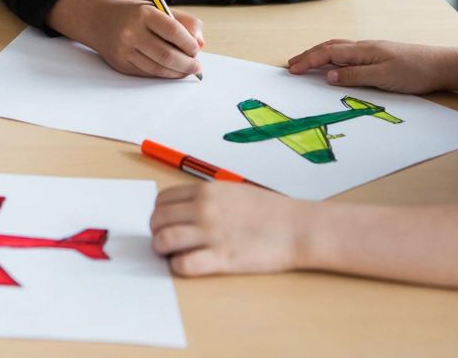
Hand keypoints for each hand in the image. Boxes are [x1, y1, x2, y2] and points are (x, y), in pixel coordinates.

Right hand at [77, 0, 203, 78]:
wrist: (99, 20)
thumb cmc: (135, 15)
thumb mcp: (158, 9)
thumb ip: (184, 22)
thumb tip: (200, 44)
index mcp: (144, 14)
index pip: (174, 31)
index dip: (190, 44)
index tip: (196, 49)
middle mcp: (131, 32)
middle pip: (167, 55)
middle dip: (187, 64)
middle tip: (196, 67)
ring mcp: (124, 49)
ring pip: (158, 68)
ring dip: (177, 72)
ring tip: (186, 70)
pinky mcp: (120, 63)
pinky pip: (147, 73)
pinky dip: (162, 74)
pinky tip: (170, 71)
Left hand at [151, 182, 307, 276]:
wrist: (299, 228)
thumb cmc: (270, 211)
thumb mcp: (232, 192)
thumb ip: (205, 199)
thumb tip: (180, 210)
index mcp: (205, 191)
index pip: (162, 201)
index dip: (160, 213)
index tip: (167, 223)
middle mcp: (203, 210)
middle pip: (157, 220)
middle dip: (157, 231)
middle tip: (166, 241)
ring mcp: (211, 234)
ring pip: (163, 240)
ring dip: (161, 249)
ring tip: (171, 254)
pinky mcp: (221, 258)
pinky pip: (183, 264)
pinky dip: (178, 267)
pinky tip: (188, 265)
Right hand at [287, 39, 457, 93]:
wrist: (440, 65)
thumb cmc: (414, 71)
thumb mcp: (383, 77)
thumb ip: (354, 76)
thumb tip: (327, 75)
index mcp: (362, 51)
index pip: (327, 54)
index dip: (307, 61)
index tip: (292, 70)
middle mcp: (363, 47)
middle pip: (328, 47)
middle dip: (308, 55)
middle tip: (291, 64)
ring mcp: (370, 50)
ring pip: (337, 48)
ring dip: (318, 53)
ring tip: (305, 61)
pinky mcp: (377, 55)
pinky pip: (347, 53)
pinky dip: (332, 55)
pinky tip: (332, 62)